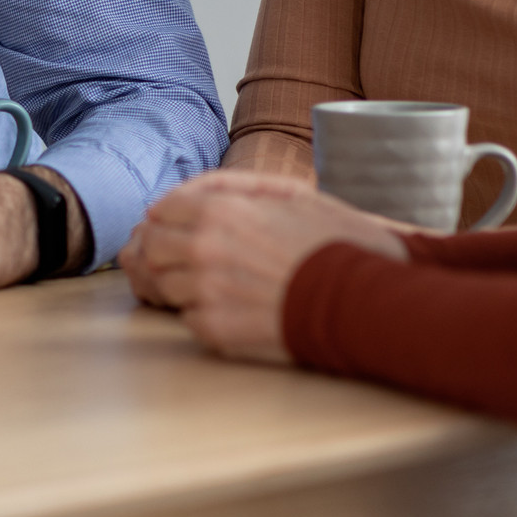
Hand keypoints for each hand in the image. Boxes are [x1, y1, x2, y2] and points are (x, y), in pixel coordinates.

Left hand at [121, 175, 407, 362]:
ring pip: (164, 284)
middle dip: (167, 250)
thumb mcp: (295, 196)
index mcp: (220, 211)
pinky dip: (204, 315)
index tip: (183, 226)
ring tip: (219, 286)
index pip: (162, 210)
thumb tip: (198, 190)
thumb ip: (240, 188)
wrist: (364, 301)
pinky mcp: (215, 329)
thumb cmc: (338, 245)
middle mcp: (203, 248)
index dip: (171, 217)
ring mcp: (206, 291)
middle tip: (194, 258)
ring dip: (183, 284)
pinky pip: (188, 318)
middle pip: (152, 247)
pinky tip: (235, 310)